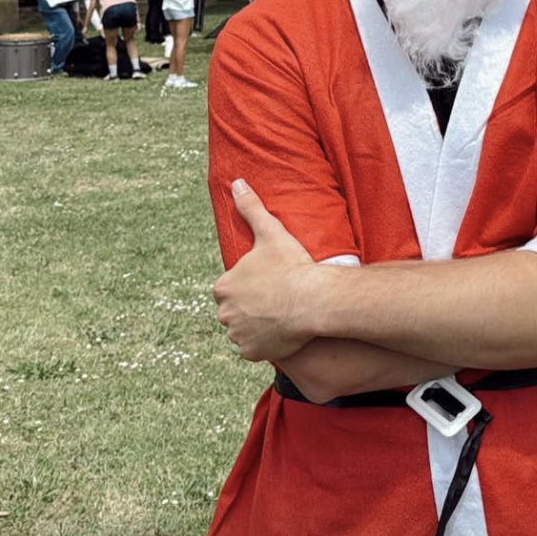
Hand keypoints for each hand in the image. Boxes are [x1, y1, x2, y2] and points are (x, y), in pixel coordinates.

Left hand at [213, 180, 314, 362]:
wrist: (312, 300)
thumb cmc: (291, 265)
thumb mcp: (270, 232)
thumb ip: (251, 207)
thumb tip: (236, 182)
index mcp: (224, 286)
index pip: (230, 287)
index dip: (249, 284)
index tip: (267, 281)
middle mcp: (224, 313)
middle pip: (235, 310)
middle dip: (250, 306)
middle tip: (275, 298)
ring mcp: (237, 335)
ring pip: (243, 330)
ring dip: (256, 325)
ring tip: (279, 314)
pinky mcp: (251, 353)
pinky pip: (254, 349)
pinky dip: (263, 343)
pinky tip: (280, 332)